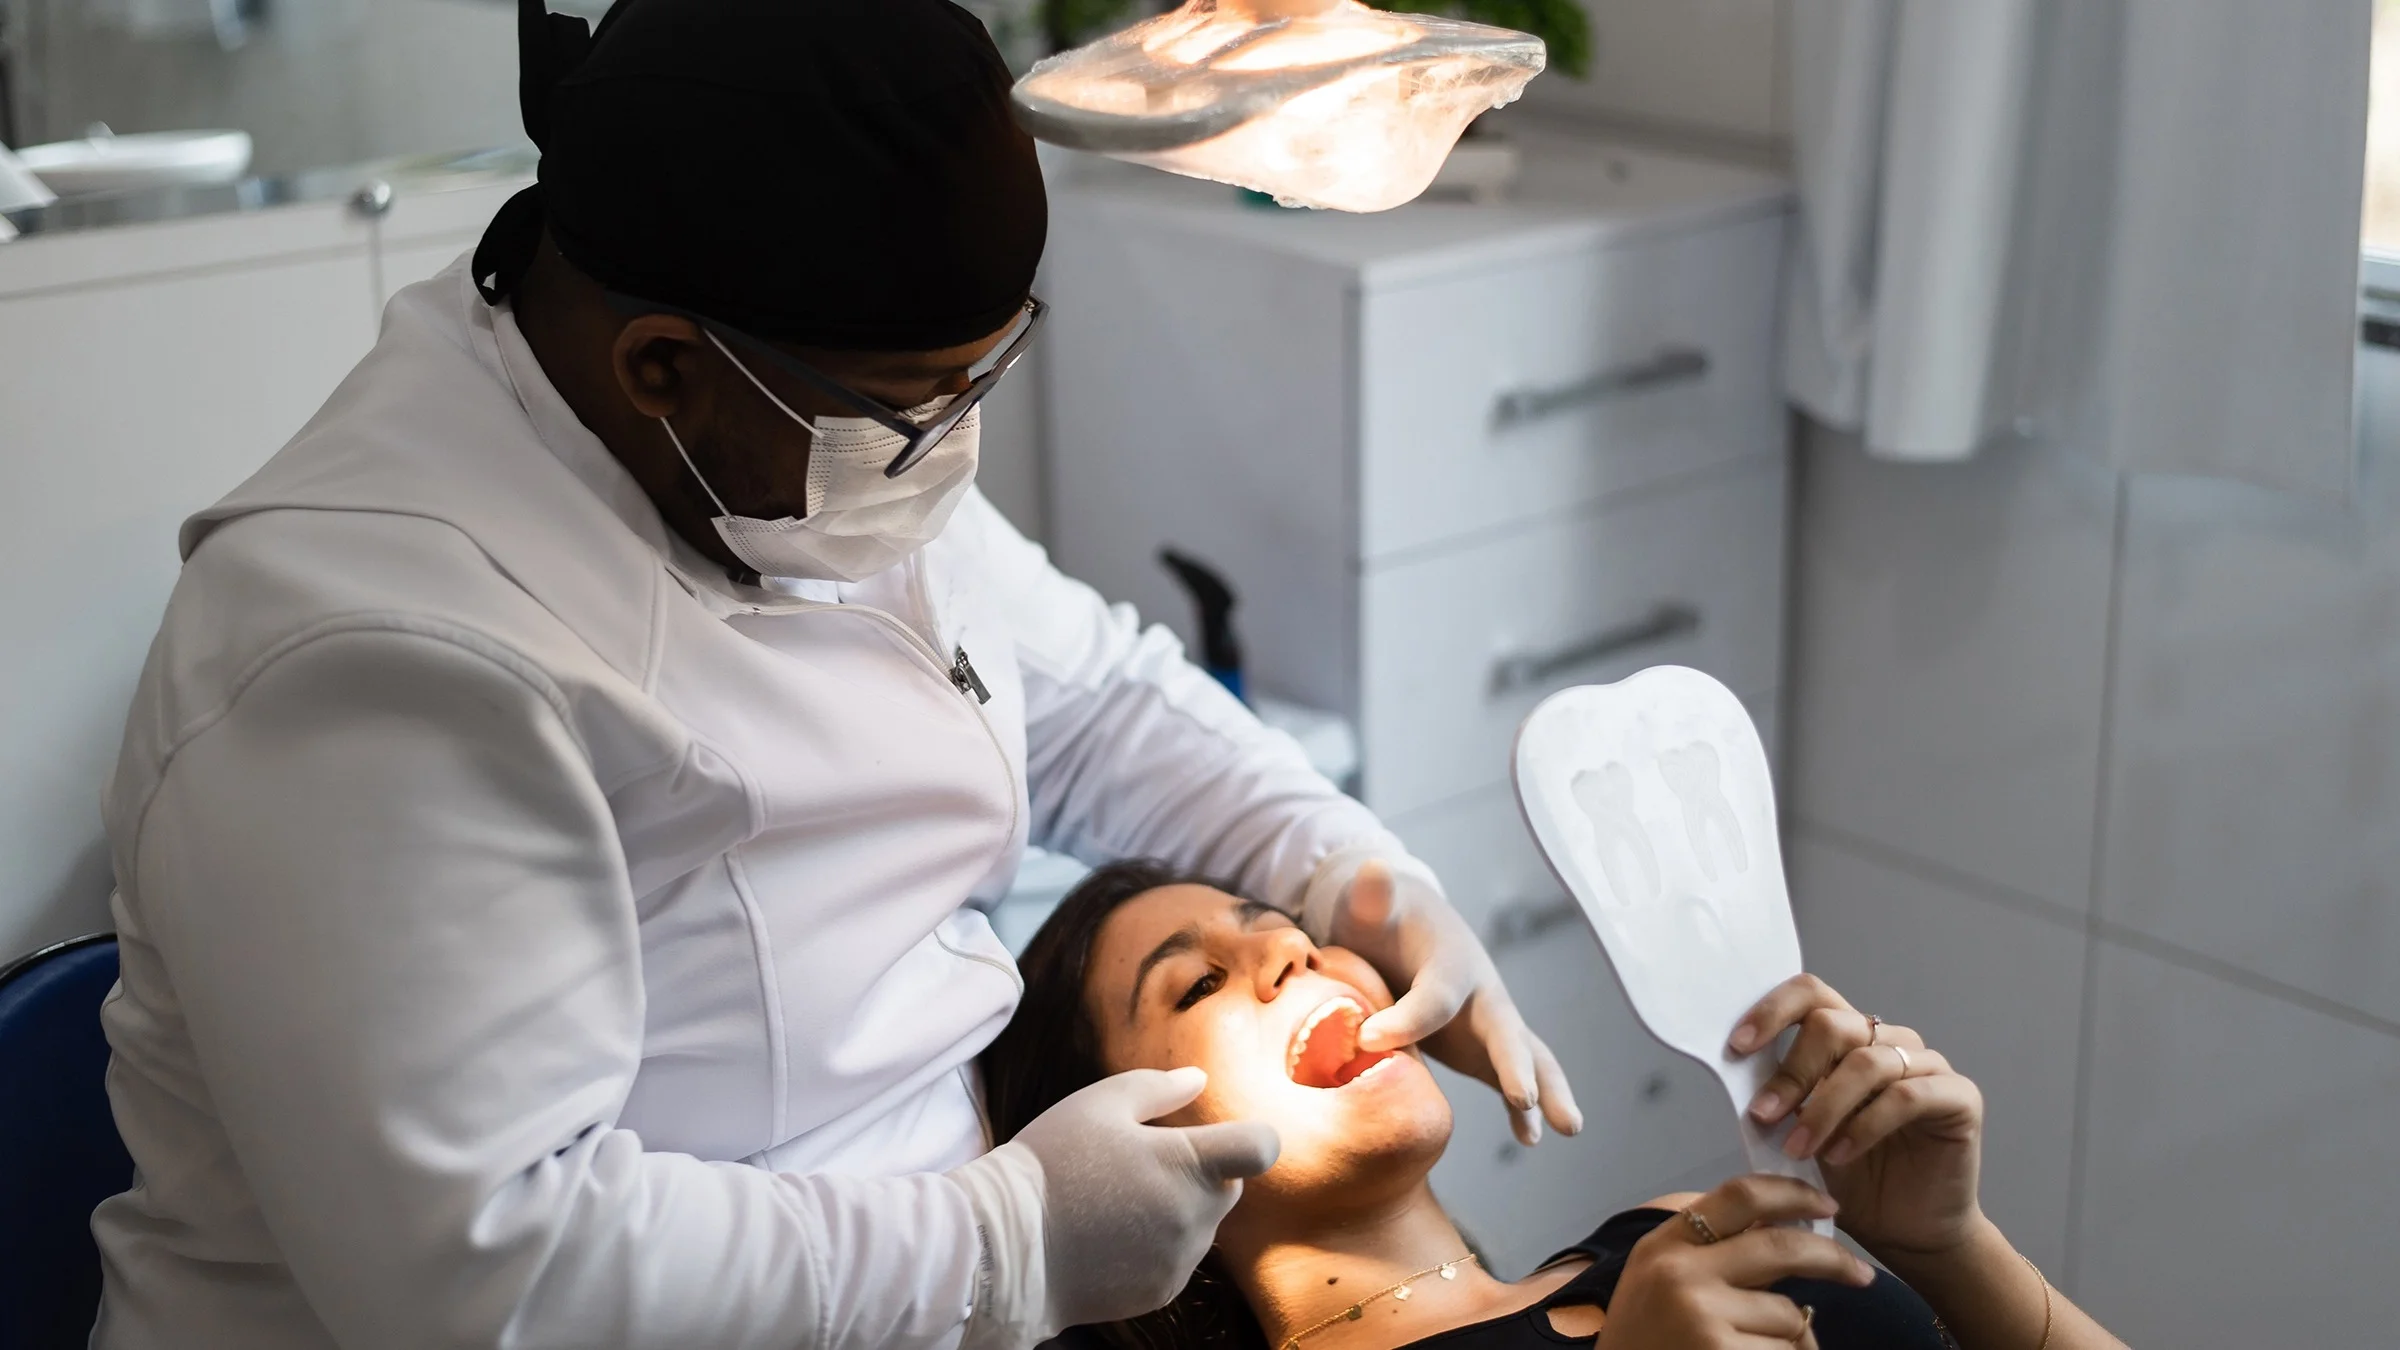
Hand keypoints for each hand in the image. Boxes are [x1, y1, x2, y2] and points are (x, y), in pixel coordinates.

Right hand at [948, 1067, 1278, 1348]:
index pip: (1261, 1147)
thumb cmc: (1052, 1164)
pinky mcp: (1161, 1291)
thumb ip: (1158, 1087)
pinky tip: (1112, 1237)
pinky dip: (1158, 1245)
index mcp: (1189, 1164)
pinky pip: (1177, 1258)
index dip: (1248, 1137)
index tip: (1220, 1137)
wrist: (1008, 1246)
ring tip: (1118, 1203)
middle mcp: (1196, 1216)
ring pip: (1201, 1224)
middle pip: (1228, 1186)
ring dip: (1178, 1210)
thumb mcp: (1099, 1104)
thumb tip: (1199, 1081)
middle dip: (1200, 1173)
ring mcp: (1180, 1260)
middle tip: (1142, 1166)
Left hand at [1308, 854, 1580, 1145]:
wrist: (1400, 929)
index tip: (1369, 1039)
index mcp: (1451, 961)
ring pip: (1529, 1056)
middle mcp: (1481, 992)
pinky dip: (1524, 1109)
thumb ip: (1372, 896)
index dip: (1407, 1020)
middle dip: (1516, 1063)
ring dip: (1547, 1090)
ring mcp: (1488, 1023)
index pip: (1436, 996)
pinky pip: (1513, 1079)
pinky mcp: (1483, 1048)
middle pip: (1505, 1028)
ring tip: (1567, 1128)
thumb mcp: (1371, 906)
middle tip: (1522, 1095)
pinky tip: (1530, 1139)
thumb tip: (1373, 870)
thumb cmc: (1381, 919)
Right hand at [1601, 1175, 1872, 1349]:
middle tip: (1861, 1274)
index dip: (1793, 1194)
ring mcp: (1702, 1318)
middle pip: (1782, 1248)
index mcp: (1664, 1245)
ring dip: (1789, 1337)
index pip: (1739, 1195)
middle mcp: (1681, 1274)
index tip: (1828, 1207)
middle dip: (1833, 1260)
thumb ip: (1712, 1252)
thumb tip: (1788, 1225)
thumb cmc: (1645, 1340)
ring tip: (1749, 1348)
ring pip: (1790, 1317)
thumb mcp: (1661, 1281)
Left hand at [1732, 974, 1985, 1262]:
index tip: (1737, 1046)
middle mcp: (1888, 1041)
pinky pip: (1906, 1096)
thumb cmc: (1852, 1178)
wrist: (1906, 1231)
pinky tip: (1840, 1154)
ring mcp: (1927, 1065)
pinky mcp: (1959, 1096)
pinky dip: (1865, 1125)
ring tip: (1798, 1148)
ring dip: (1823, 1107)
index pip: (1811, 994)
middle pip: (1833, 1024)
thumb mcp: (1800, 1134)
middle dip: (1791, 1072)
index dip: (1772, 1011)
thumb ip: (1777, 1099)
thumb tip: (1734, 1072)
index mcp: (1848, 1038)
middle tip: (1763, 1115)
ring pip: (1867, 1062)